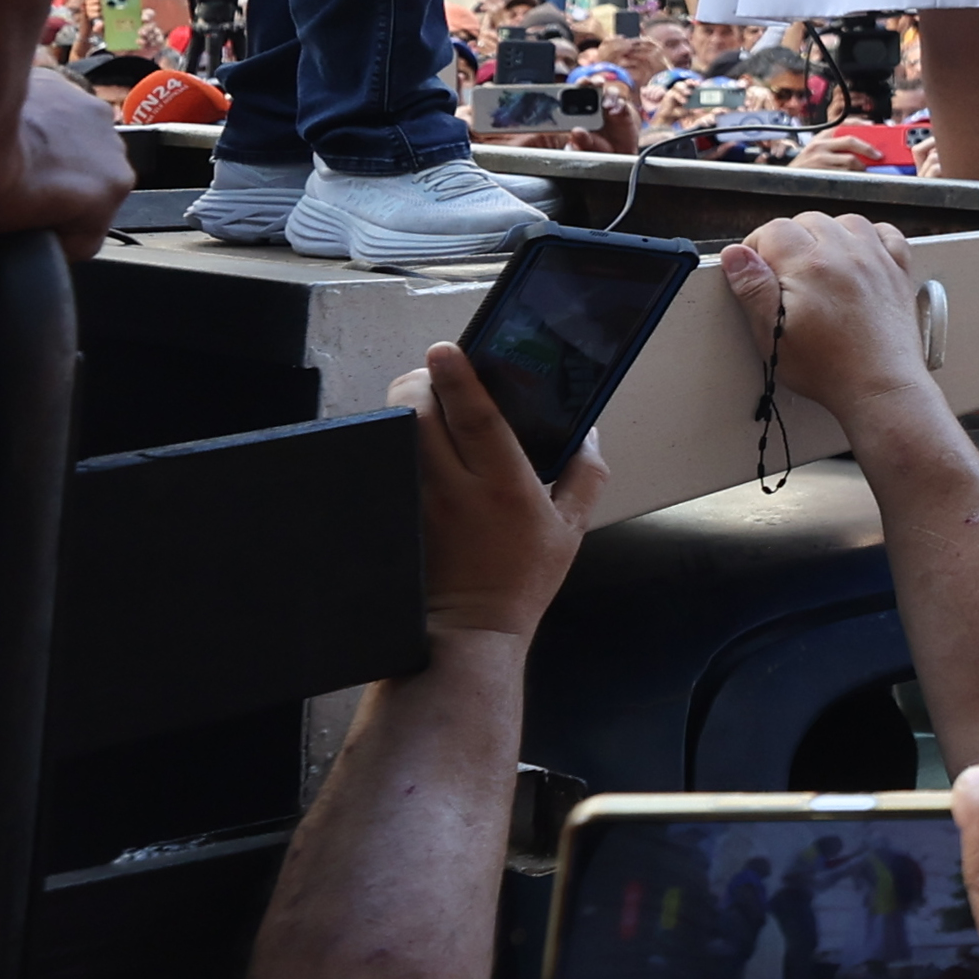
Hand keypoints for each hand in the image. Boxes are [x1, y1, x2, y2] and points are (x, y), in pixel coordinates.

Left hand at [393, 338, 603, 640]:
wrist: (469, 630)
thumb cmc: (524, 578)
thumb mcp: (571, 530)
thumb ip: (584, 476)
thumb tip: (590, 432)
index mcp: (503, 485)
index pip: (474, 418)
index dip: (459, 379)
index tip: (446, 348)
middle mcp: (453, 487)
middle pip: (418, 413)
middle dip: (420, 381)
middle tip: (435, 373)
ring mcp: (417, 499)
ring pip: (395, 431)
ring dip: (405, 405)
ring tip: (424, 401)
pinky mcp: (397, 511)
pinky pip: (389, 457)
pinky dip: (395, 436)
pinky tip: (412, 438)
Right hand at [724, 212, 932, 426]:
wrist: (880, 387)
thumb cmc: (828, 369)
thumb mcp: (772, 336)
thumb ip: (753, 290)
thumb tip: (736, 255)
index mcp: (810, 266)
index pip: (774, 230)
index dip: (757, 247)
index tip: (756, 270)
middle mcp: (846, 254)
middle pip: (808, 221)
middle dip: (789, 240)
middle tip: (784, 274)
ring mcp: (876, 259)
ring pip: (846, 222)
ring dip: (828, 235)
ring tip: (817, 264)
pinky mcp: (898, 271)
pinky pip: (886, 234)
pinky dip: (870, 237)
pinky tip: (858, 255)